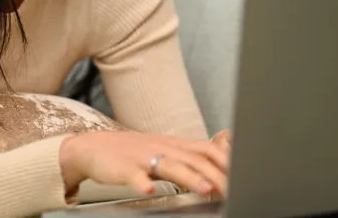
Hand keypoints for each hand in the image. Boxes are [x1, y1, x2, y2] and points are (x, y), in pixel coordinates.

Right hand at [59, 130, 228, 198]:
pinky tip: (148, 190)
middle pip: (193, 159)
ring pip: (169, 166)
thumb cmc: (132, 152)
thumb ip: (188, 158)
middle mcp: (161, 148)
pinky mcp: (123, 168)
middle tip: (232, 190)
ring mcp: (142, 157)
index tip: (243, 176)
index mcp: (173, 145)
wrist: (94, 147)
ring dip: (188, 177)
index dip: (225, 162)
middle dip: (215, 174)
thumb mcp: (163, 150)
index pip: (205, 150)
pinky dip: (142, 183)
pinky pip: (133, 176)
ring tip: (204, 189)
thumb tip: (215, 170)